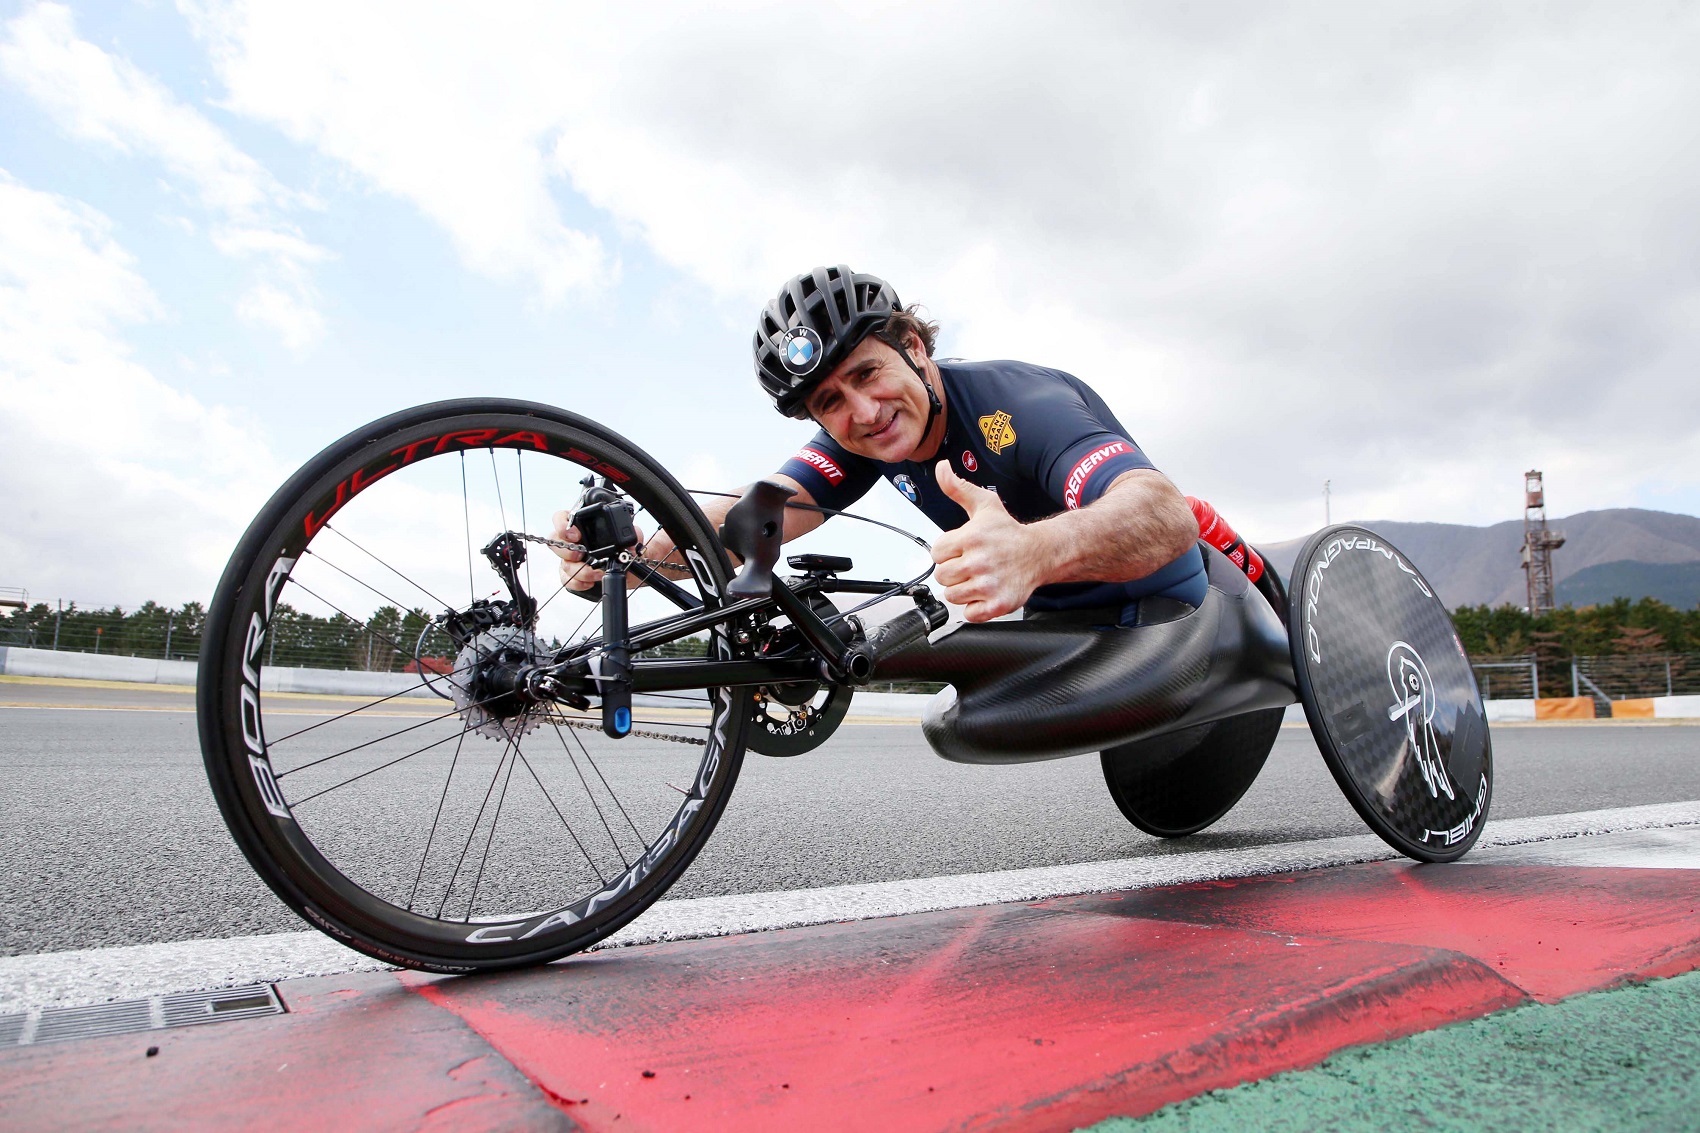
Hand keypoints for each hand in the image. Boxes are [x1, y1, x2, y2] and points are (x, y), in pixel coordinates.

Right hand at [548, 510, 646, 592]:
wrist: (630, 570)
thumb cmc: (626, 549)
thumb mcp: (632, 536)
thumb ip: (634, 532)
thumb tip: (633, 536)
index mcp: (583, 526)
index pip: (561, 518)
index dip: (562, 525)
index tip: (575, 534)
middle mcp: (573, 542)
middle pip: (555, 543)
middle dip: (567, 551)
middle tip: (581, 555)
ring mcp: (571, 559)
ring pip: (564, 564)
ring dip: (580, 570)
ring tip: (596, 573)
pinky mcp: (574, 575)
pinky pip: (568, 581)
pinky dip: (578, 583)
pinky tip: (591, 583)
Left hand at [929, 462, 1043, 621]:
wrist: (1041, 553)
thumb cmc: (1010, 532)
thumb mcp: (984, 504)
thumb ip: (958, 488)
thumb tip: (942, 468)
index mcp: (972, 538)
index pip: (936, 553)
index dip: (947, 551)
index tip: (961, 549)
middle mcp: (979, 562)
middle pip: (942, 576)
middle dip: (953, 571)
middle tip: (971, 564)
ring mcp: (988, 586)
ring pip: (952, 596)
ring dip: (962, 589)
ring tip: (978, 577)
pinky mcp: (998, 604)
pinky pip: (969, 614)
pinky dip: (974, 607)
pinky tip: (985, 592)